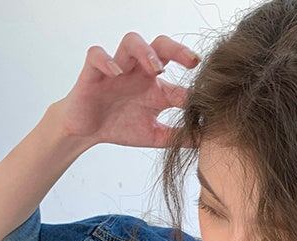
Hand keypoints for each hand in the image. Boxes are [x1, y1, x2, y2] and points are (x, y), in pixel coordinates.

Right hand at [53, 32, 200, 148]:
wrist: (88, 131)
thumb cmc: (121, 127)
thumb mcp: (156, 135)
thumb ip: (180, 137)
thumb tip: (209, 142)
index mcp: (156, 87)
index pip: (179, 77)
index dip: (194, 84)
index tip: (208, 94)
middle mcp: (139, 73)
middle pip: (160, 46)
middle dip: (176, 49)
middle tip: (192, 61)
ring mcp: (118, 69)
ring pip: (131, 42)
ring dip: (145, 51)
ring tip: (155, 68)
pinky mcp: (93, 71)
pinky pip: (97, 55)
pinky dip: (106, 60)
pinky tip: (116, 73)